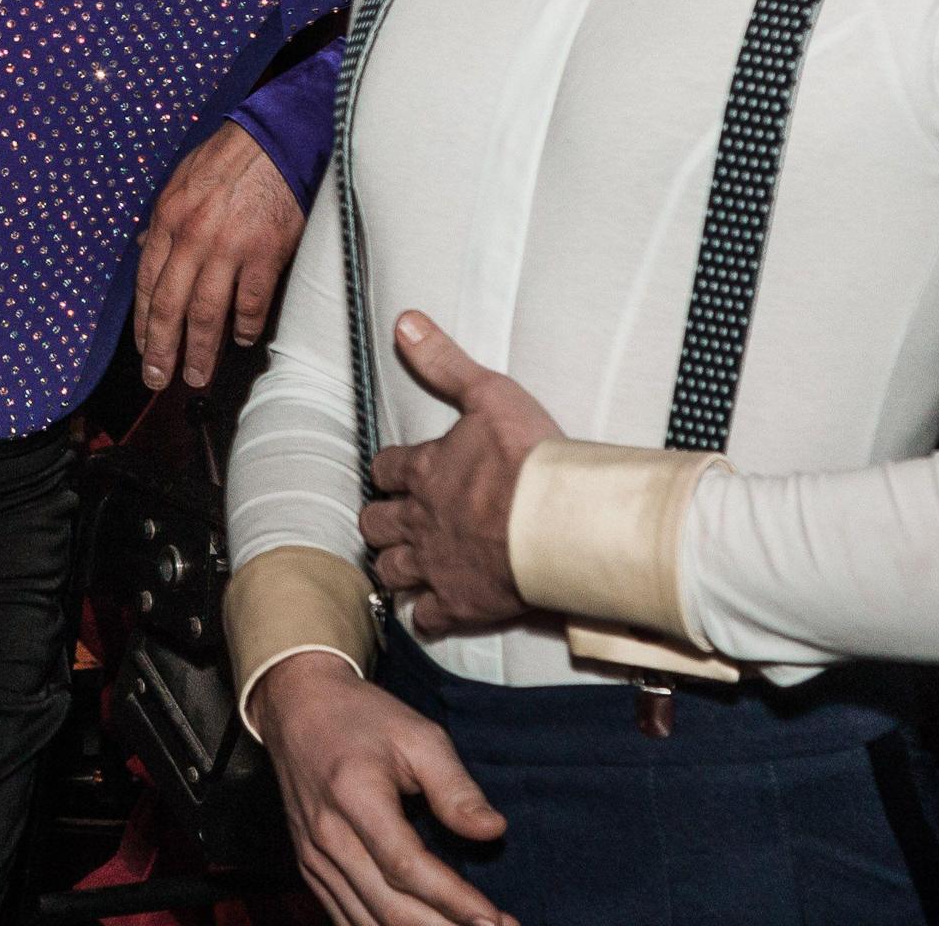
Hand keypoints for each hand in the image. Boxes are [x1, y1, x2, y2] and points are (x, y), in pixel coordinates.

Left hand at [133, 122, 307, 388]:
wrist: (277, 139)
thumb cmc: (230, 157)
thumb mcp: (181, 180)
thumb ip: (163, 219)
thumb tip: (143, 247)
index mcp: (168, 218)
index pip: (146, 283)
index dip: (144, 323)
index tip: (144, 349)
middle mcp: (192, 237)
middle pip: (170, 307)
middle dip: (162, 350)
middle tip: (159, 379)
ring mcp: (228, 247)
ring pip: (206, 314)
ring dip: (200, 351)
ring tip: (197, 375)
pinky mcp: (265, 253)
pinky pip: (250, 302)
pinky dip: (245, 326)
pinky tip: (243, 340)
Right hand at [247, 654, 515, 925]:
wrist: (297, 707)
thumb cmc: (362, 718)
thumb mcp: (418, 735)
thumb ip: (455, 787)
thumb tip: (493, 831)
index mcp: (354, 794)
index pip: (406, 865)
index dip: (452, 899)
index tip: (494, 918)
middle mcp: (327, 835)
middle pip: (388, 906)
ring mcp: (313, 857)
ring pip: (367, 922)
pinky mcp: (310, 868)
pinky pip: (346, 918)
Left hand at [359, 313, 563, 638]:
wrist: (562, 523)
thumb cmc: (530, 458)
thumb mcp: (488, 393)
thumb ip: (444, 361)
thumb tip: (405, 322)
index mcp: (424, 470)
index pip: (385, 468)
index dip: (389, 471)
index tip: (396, 473)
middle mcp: (419, 519)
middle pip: (376, 522)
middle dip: (381, 520)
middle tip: (393, 520)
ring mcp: (435, 565)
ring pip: (391, 571)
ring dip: (394, 566)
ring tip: (403, 564)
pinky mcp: (459, 604)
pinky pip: (427, 617)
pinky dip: (426, 615)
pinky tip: (431, 612)